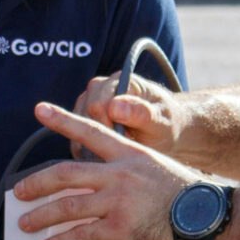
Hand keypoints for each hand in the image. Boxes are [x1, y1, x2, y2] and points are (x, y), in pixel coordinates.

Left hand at [14, 102, 201, 239]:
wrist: (205, 216)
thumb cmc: (185, 194)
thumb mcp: (157, 166)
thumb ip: (130, 167)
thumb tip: (106, 174)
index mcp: (128, 154)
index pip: (90, 131)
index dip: (63, 120)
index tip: (40, 110)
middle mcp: (119, 174)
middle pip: (66, 173)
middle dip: (37, 182)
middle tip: (19, 190)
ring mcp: (117, 201)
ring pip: (67, 205)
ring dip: (41, 216)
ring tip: (25, 224)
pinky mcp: (119, 228)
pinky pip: (80, 235)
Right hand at [73, 70, 188, 156]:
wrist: (164, 133)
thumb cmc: (166, 124)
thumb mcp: (161, 121)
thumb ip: (141, 113)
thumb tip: (115, 106)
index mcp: (122, 80)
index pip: (99, 104)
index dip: (107, 128)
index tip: (124, 143)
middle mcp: (101, 86)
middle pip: (83, 114)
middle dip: (100, 137)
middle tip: (120, 150)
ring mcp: (88, 101)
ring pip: (75, 126)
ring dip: (91, 144)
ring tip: (113, 155)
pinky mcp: (81, 118)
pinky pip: (74, 136)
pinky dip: (86, 150)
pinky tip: (103, 159)